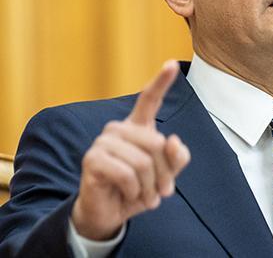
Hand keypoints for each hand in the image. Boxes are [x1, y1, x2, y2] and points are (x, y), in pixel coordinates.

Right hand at [72, 60, 190, 239]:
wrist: (110, 212)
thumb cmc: (139, 188)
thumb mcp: (166, 175)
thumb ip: (176, 157)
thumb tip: (172, 141)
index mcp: (138, 127)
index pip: (149, 100)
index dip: (161, 81)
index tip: (171, 63)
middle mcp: (119, 129)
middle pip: (157, 144)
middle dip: (164, 173)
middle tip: (159, 190)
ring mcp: (103, 142)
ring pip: (144, 161)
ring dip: (149, 186)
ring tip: (144, 195)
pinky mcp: (92, 159)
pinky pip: (127, 174)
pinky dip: (134, 191)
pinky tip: (128, 195)